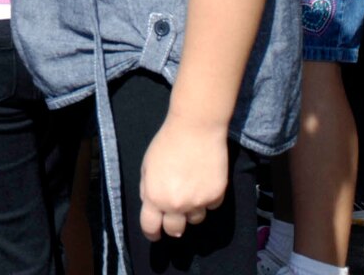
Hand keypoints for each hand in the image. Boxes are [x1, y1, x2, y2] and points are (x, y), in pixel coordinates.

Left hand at [138, 118, 228, 239]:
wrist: (196, 130)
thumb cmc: (167, 144)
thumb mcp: (147, 166)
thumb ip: (147, 189)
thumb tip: (151, 204)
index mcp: (155, 197)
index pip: (151, 227)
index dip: (152, 233)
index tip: (154, 234)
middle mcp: (176, 205)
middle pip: (175, 230)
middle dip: (173, 227)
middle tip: (174, 219)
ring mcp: (198, 202)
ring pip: (195, 219)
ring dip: (191, 211)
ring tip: (190, 192)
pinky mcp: (216, 196)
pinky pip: (210, 206)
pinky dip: (207, 199)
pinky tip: (204, 182)